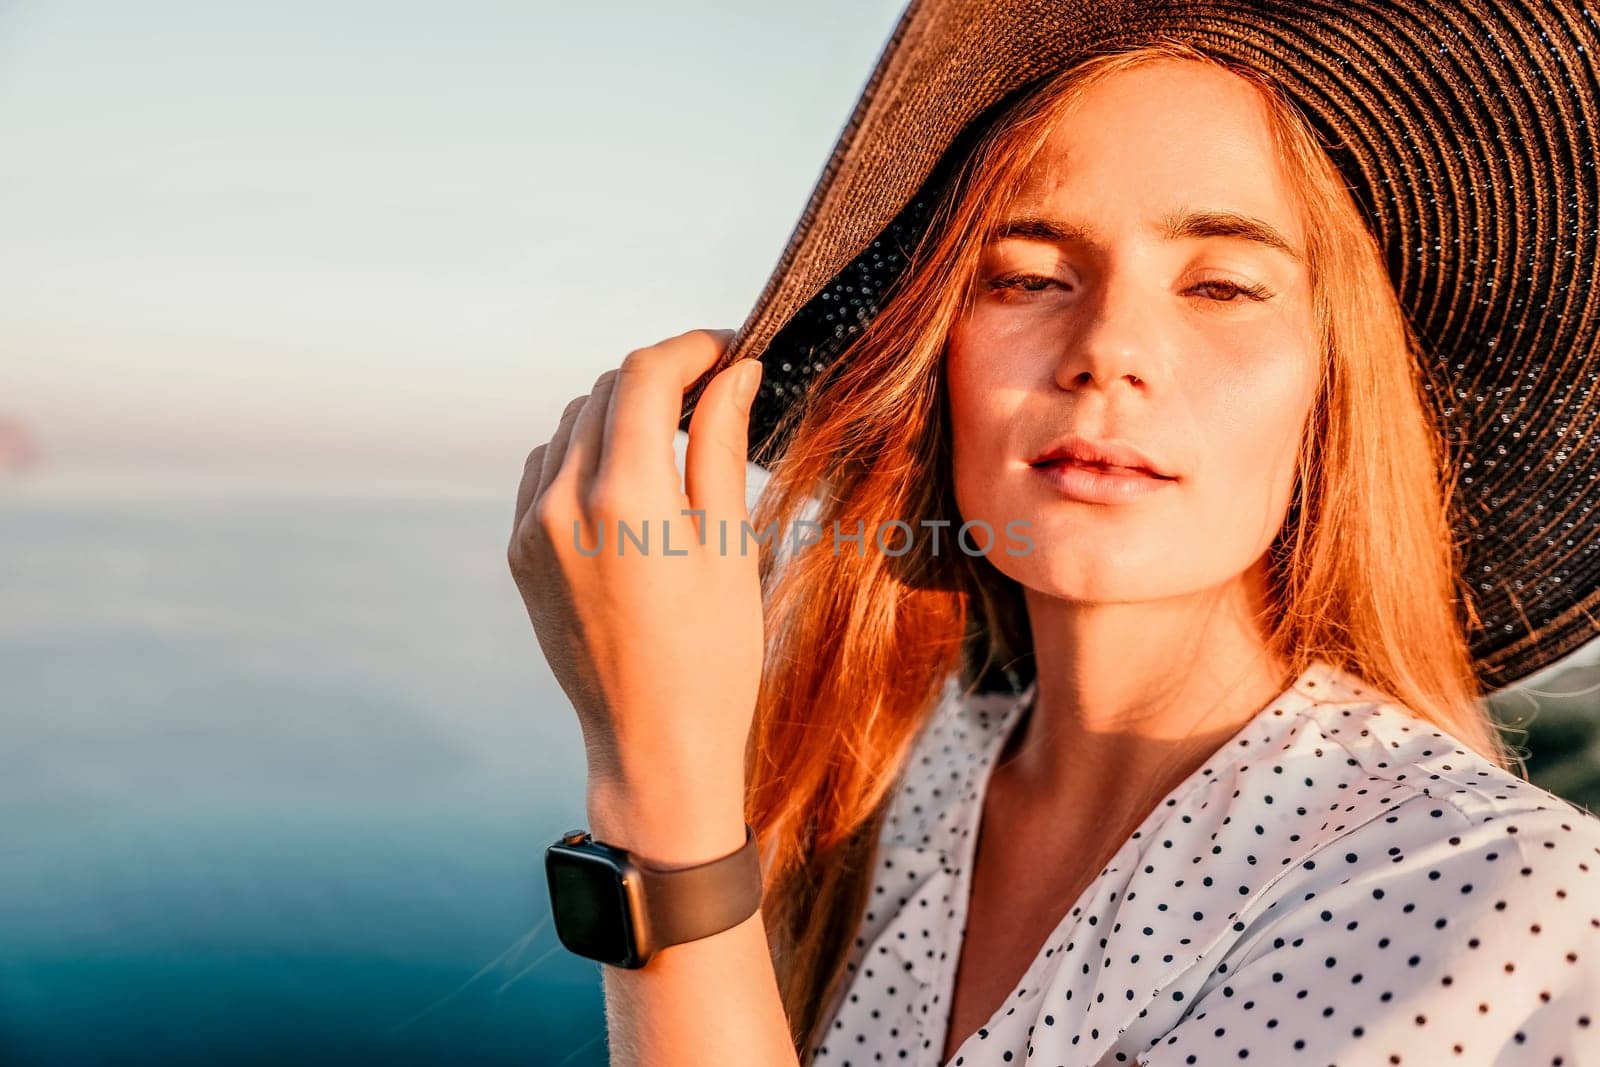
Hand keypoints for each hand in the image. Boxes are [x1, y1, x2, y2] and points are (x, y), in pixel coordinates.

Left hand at [508, 329, 765, 810]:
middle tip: (715, 390)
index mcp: (626, 498)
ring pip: (572, 423)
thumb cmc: (714, 655)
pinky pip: (546, 469)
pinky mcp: (519, 553)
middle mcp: (564, 502)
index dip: (693, 347)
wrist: (653, 746)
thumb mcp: (732, 544)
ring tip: (676, 436)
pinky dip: (585, 453)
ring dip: (622, 411)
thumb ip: (722, 446)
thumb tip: (735, 372)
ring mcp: (532, 528)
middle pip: (606, 388)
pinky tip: (629, 479)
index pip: (646, 374)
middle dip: (662, 376)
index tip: (731, 350)